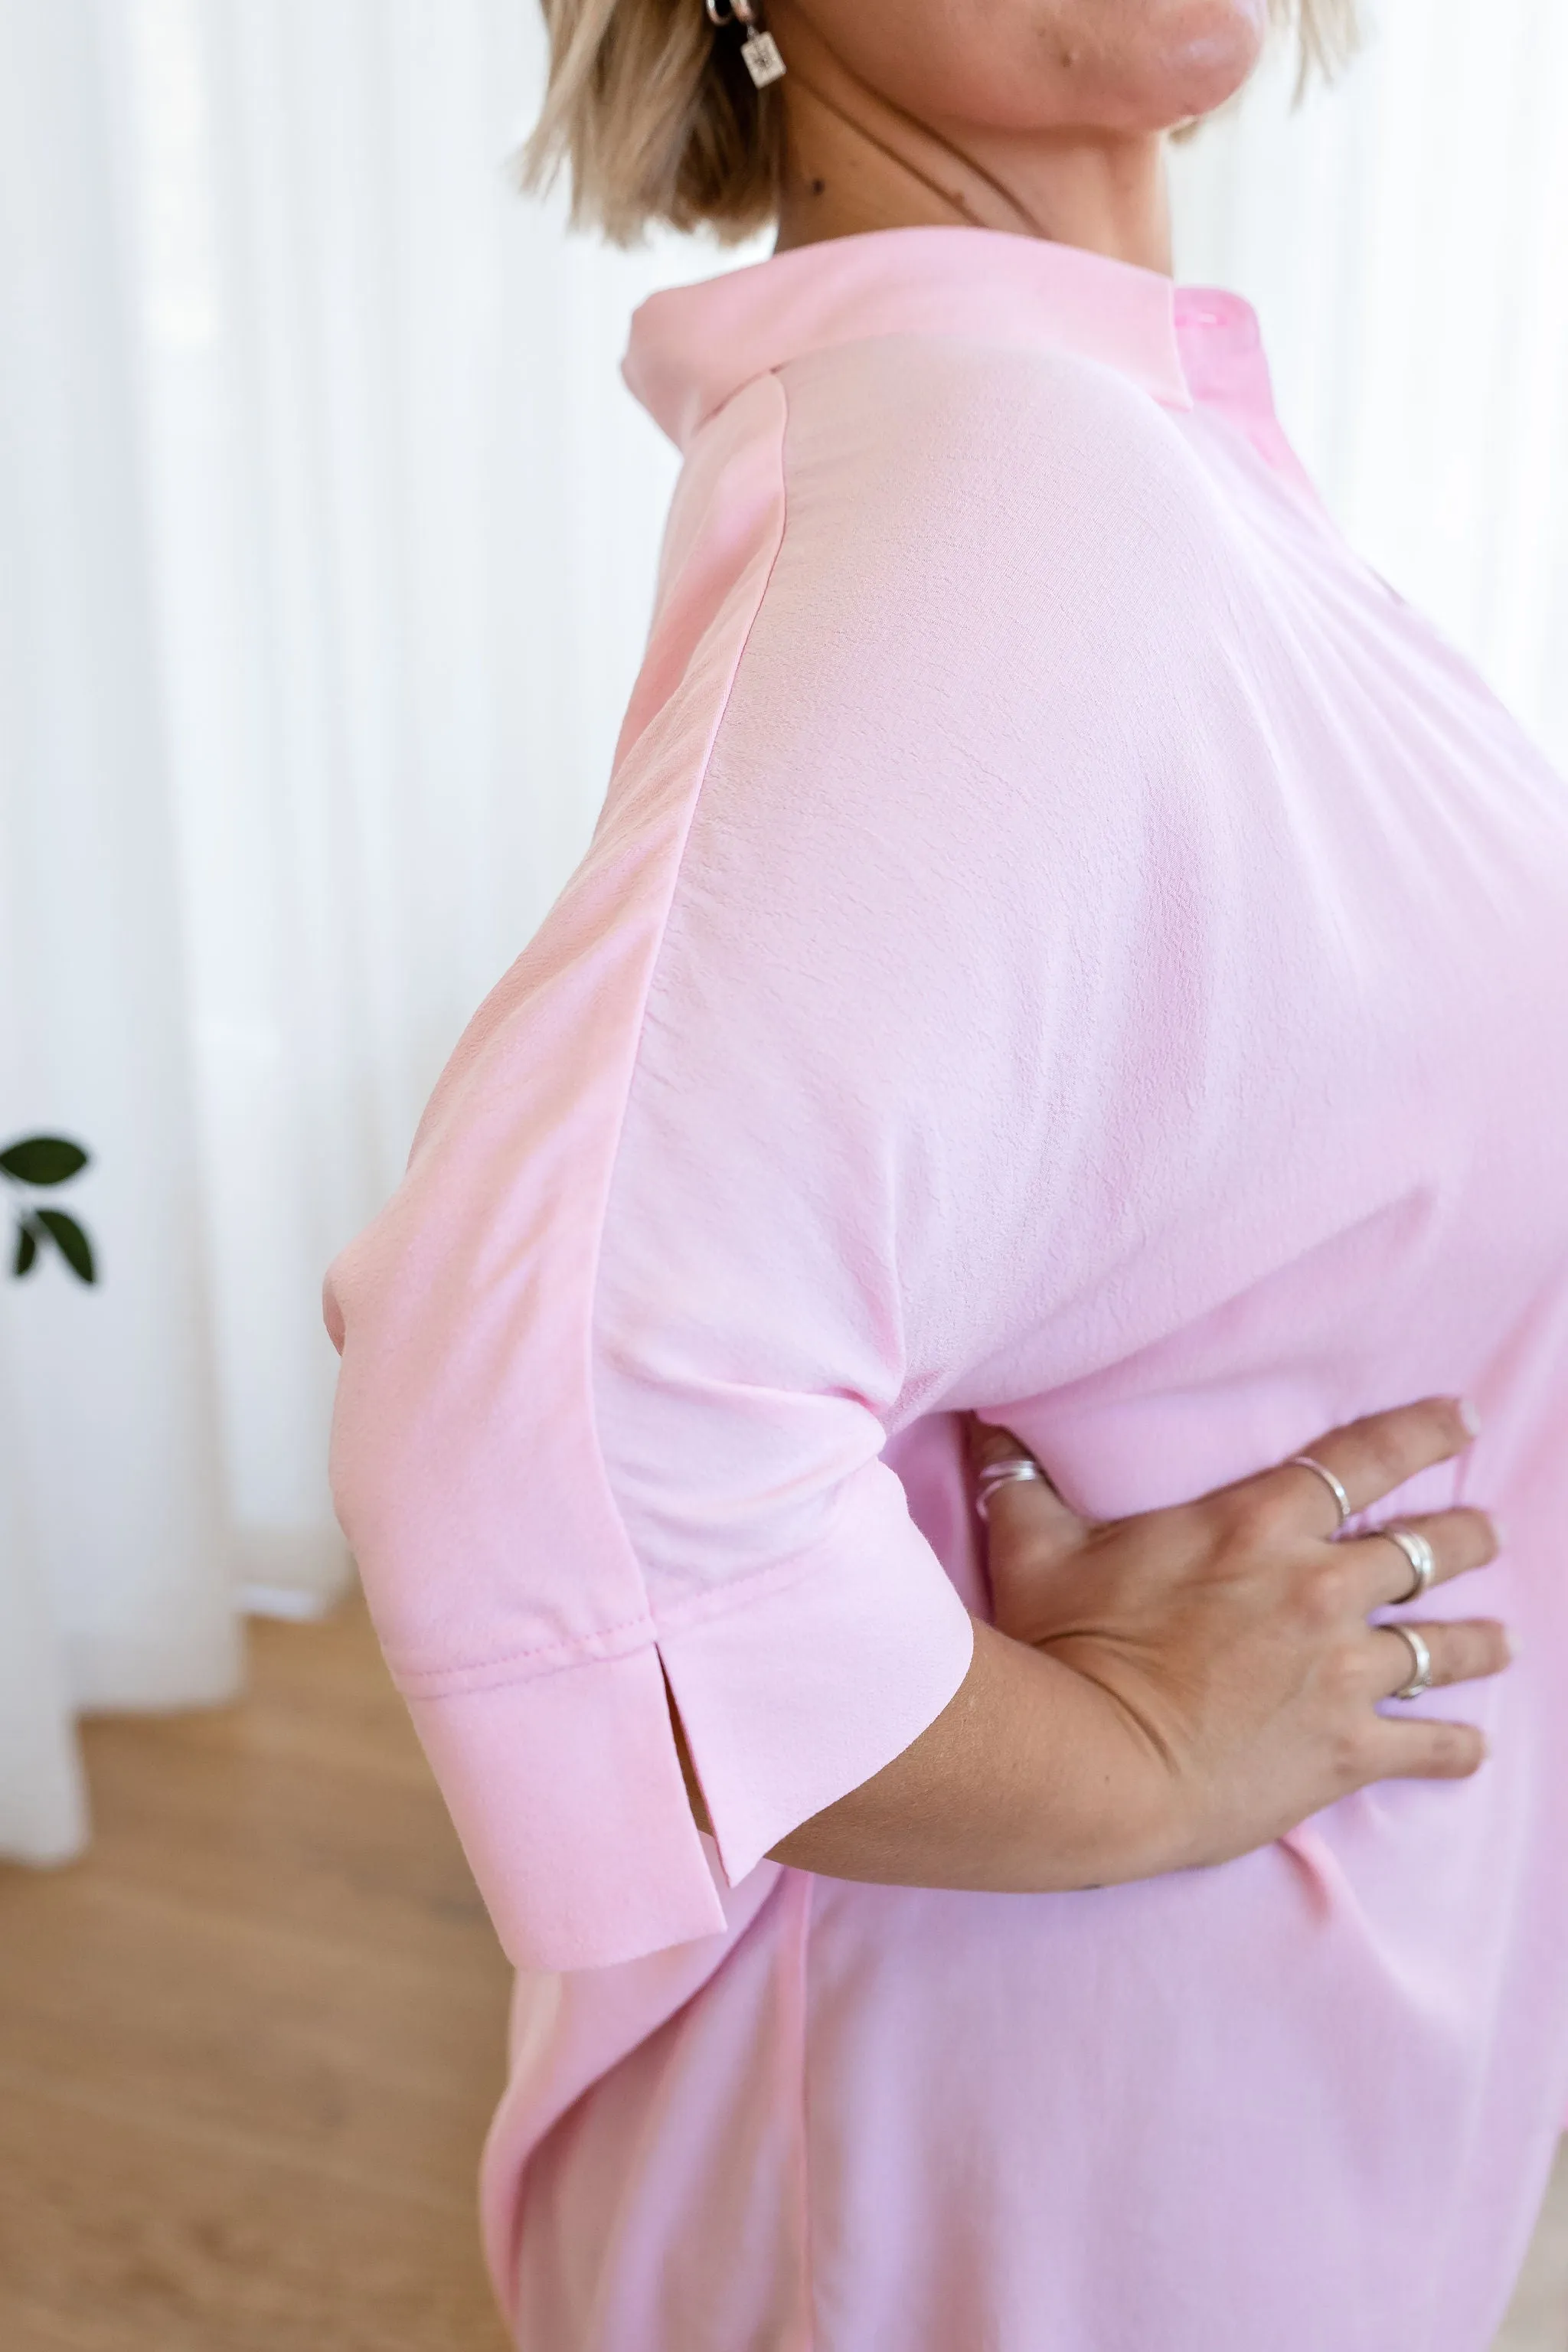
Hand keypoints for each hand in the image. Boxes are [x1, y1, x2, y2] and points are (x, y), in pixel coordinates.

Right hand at [967, 1399, 1508, 1875]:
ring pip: (1443, 1645)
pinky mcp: (1345, 1752)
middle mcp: (1318, 1588)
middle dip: (1463, 1536)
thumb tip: (984, 1420)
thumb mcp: (1034, 1546)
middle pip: (1422, 1548)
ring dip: (1475, 1639)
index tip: (1459, 1420)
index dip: (1421, 1432)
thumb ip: (1021, 1478)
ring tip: (1501, 1637)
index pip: (1362, 1459)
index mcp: (1258, 1526)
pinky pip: (1429, 1747)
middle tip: (1485, 1530)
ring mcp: (1341, 1673)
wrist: (1093, 1766)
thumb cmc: (1064, 1647)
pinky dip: (1455, 1747)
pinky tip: (1472, 1747)